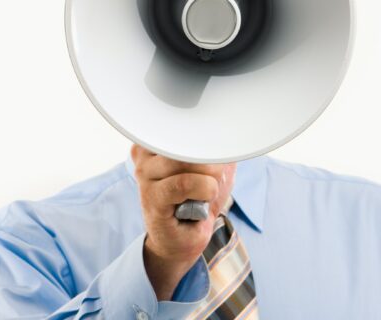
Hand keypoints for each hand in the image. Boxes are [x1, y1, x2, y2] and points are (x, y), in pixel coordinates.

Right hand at [130, 145, 235, 299]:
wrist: (184, 238)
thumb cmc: (197, 200)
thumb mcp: (214, 167)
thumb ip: (219, 146)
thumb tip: (235, 132)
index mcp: (157, 142)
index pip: (186, 126)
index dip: (207, 140)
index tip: (217, 153)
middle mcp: (145, 155)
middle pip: (189, 144)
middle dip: (213, 163)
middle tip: (215, 179)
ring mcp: (145, 176)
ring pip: (188, 163)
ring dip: (210, 180)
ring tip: (206, 193)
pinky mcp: (153, 198)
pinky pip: (184, 184)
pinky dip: (203, 191)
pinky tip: (202, 201)